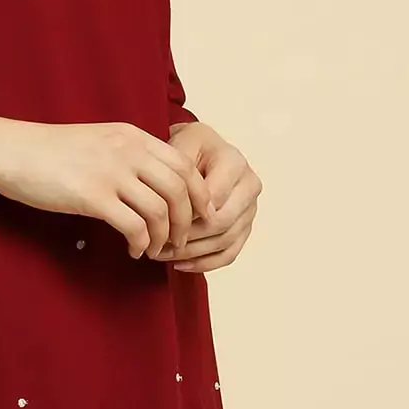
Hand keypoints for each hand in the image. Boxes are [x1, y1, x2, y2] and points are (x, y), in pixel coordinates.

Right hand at [0, 118, 214, 260]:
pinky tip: (133, 251)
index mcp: (132, 136)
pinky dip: (141, 243)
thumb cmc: (52, 151)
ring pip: (160, 211)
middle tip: (179, 241)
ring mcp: (111, 172)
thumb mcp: (100, 140)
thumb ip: (129, 154)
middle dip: (187, 221)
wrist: (12, 151)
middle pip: (180, 189)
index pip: (184, 164)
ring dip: (164, 237)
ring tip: (154, 250)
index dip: (199, 194)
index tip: (199, 215)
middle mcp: (128, 150)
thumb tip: (155, 183)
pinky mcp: (92, 196)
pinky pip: (133, 226)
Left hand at [150, 122, 260, 271]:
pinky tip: (180, 264)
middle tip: (158, 243)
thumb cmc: (188, 146)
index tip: (158, 220)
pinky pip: (229, 253)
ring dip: (192, 253)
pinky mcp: (245, 226)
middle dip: (187, 237)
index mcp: (234, 162)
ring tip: (162, 254)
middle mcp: (249, 185)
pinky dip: (204, 263)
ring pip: (224, 241)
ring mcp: (250, 208)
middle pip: (222, 222)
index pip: (213, 197)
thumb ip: (180, 168)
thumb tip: (179, 207)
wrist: (201, 148)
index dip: (185, 212)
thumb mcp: (180, 144)